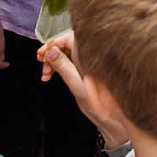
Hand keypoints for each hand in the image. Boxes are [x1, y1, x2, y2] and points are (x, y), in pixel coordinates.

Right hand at [39, 31, 128, 145]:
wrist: (114, 119)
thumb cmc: (100, 105)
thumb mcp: (76, 85)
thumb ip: (63, 66)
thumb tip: (51, 51)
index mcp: (91, 54)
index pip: (68, 38)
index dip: (52, 44)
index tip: (41, 54)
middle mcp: (92, 54)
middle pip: (67, 44)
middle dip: (52, 54)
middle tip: (41, 65)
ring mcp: (90, 61)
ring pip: (67, 53)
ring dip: (54, 61)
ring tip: (45, 75)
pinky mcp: (88, 68)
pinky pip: (71, 60)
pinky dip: (60, 66)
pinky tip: (51, 75)